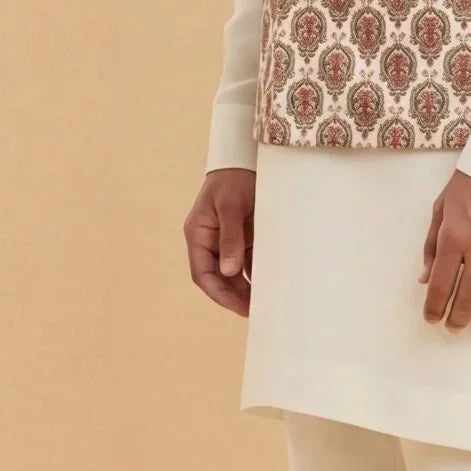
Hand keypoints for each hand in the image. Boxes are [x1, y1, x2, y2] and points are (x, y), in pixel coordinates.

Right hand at [185, 166, 255, 315]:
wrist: (247, 159)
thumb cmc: (233, 179)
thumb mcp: (230, 207)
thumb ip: (230, 238)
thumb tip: (229, 271)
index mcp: (198, 235)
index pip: (203, 273)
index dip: (218, 293)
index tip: (238, 306)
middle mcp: (210, 242)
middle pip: (219, 278)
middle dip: (235, 296)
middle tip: (256, 311)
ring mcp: (227, 242)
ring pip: (235, 274)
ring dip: (247, 289)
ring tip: (266, 302)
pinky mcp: (244, 238)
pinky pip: (250, 262)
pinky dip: (258, 274)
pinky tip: (272, 284)